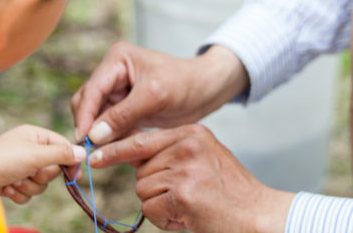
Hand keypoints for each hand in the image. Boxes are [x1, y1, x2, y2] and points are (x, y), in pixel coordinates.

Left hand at [0, 124, 85, 203]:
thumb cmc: (5, 159)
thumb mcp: (36, 155)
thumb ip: (60, 154)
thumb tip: (83, 153)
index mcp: (36, 136)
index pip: (62, 146)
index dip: (69, 161)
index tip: (75, 176)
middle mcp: (30, 150)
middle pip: (52, 168)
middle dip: (41, 175)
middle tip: (31, 172)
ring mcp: (22, 167)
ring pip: (41, 183)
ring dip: (29, 186)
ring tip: (15, 181)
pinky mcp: (14, 181)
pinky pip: (28, 192)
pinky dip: (19, 193)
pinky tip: (7, 188)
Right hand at [71, 42, 248, 144]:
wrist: (206, 90)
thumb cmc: (185, 83)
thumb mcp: (154, 96)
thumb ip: (123, 115)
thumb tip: (94, 135)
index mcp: (117, 59)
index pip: (92, 89)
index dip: (85, 116)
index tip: (83, 140)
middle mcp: (112, 72)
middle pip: (87, 103)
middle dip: (89, 127)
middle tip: (90, 153)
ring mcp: (117, 90)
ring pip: (96, 117)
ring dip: (101, 135)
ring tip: (107, 153)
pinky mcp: (124, 107)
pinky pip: (110, 126)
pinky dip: (113, 138)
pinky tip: (122, 149)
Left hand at [91, 124, 294, 232]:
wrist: (257, 214)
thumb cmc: (230, 191)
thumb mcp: (205, 156)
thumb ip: (173, 151)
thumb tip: (131, 155)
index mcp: (192, 132)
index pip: (142, 139)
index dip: (115, 150)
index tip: (94, 156)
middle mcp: (187, 145)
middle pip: (140, 169)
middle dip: (154, 188)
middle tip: (184, 195)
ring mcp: (185, 169)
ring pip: (143, 189)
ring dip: (160, 205)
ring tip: (189, 205)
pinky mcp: (183, 194)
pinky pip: (151, 209)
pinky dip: (165, 219)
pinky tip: (189, 216)